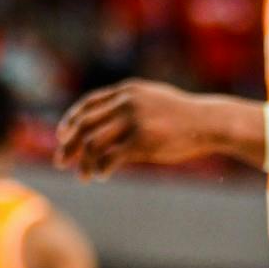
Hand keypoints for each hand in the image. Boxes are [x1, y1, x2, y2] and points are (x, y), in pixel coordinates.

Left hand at [55, 79, 253, 177]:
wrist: (208, 122)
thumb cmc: (179, 115)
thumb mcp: (150, 99)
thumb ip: (126, 104)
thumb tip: (103, 120)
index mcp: (125, 91)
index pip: (87, 105)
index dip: (70, 121)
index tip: (61, 137)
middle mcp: (125, 103)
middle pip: (84, 125)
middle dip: (69, 145)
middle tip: (60, 162)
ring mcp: (134, 120)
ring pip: (94, 143)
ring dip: (84, 162)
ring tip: (83, 176)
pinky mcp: (143, 140)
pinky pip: (111, 157)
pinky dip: (101, 168)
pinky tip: (101, 175)